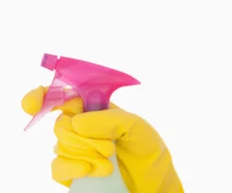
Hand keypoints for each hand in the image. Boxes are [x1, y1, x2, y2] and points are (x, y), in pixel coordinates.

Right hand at [22, 86, 183, 191]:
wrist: (151, 182)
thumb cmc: (146, 148)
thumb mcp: (136, 126)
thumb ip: (111, 119)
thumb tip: (76, 122)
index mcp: (95, 109)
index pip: (63, 96)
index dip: (43, 96)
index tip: (33, 106)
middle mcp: (81, 127)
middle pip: (61, 124)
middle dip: (84, 136)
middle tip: (110, 147)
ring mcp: (74, 149)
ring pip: (60, 145)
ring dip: (86, 153)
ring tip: (110, 161)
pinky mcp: (70, 172)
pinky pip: (58, 167)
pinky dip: (74, 168)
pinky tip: (92, 170)